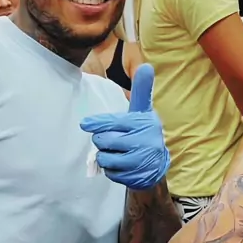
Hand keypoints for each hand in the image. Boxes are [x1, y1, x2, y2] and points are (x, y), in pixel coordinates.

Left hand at [80, 64, 169, 188]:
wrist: (156, 164)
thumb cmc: (144, 132)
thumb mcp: (143, 112)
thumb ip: (141, 90)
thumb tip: (146, 66)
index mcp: (143, 123)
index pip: (113, 122)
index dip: (97, 123)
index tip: (85, 124)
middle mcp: (142, 141)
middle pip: (104, 140)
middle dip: (101, 140)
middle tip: (110, 139)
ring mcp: (138, 161)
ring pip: (104, 157)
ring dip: (105, 155)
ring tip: (116, 151)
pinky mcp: (133, 176)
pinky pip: (109, 171)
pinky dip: (110, 168)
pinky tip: (121, 164)